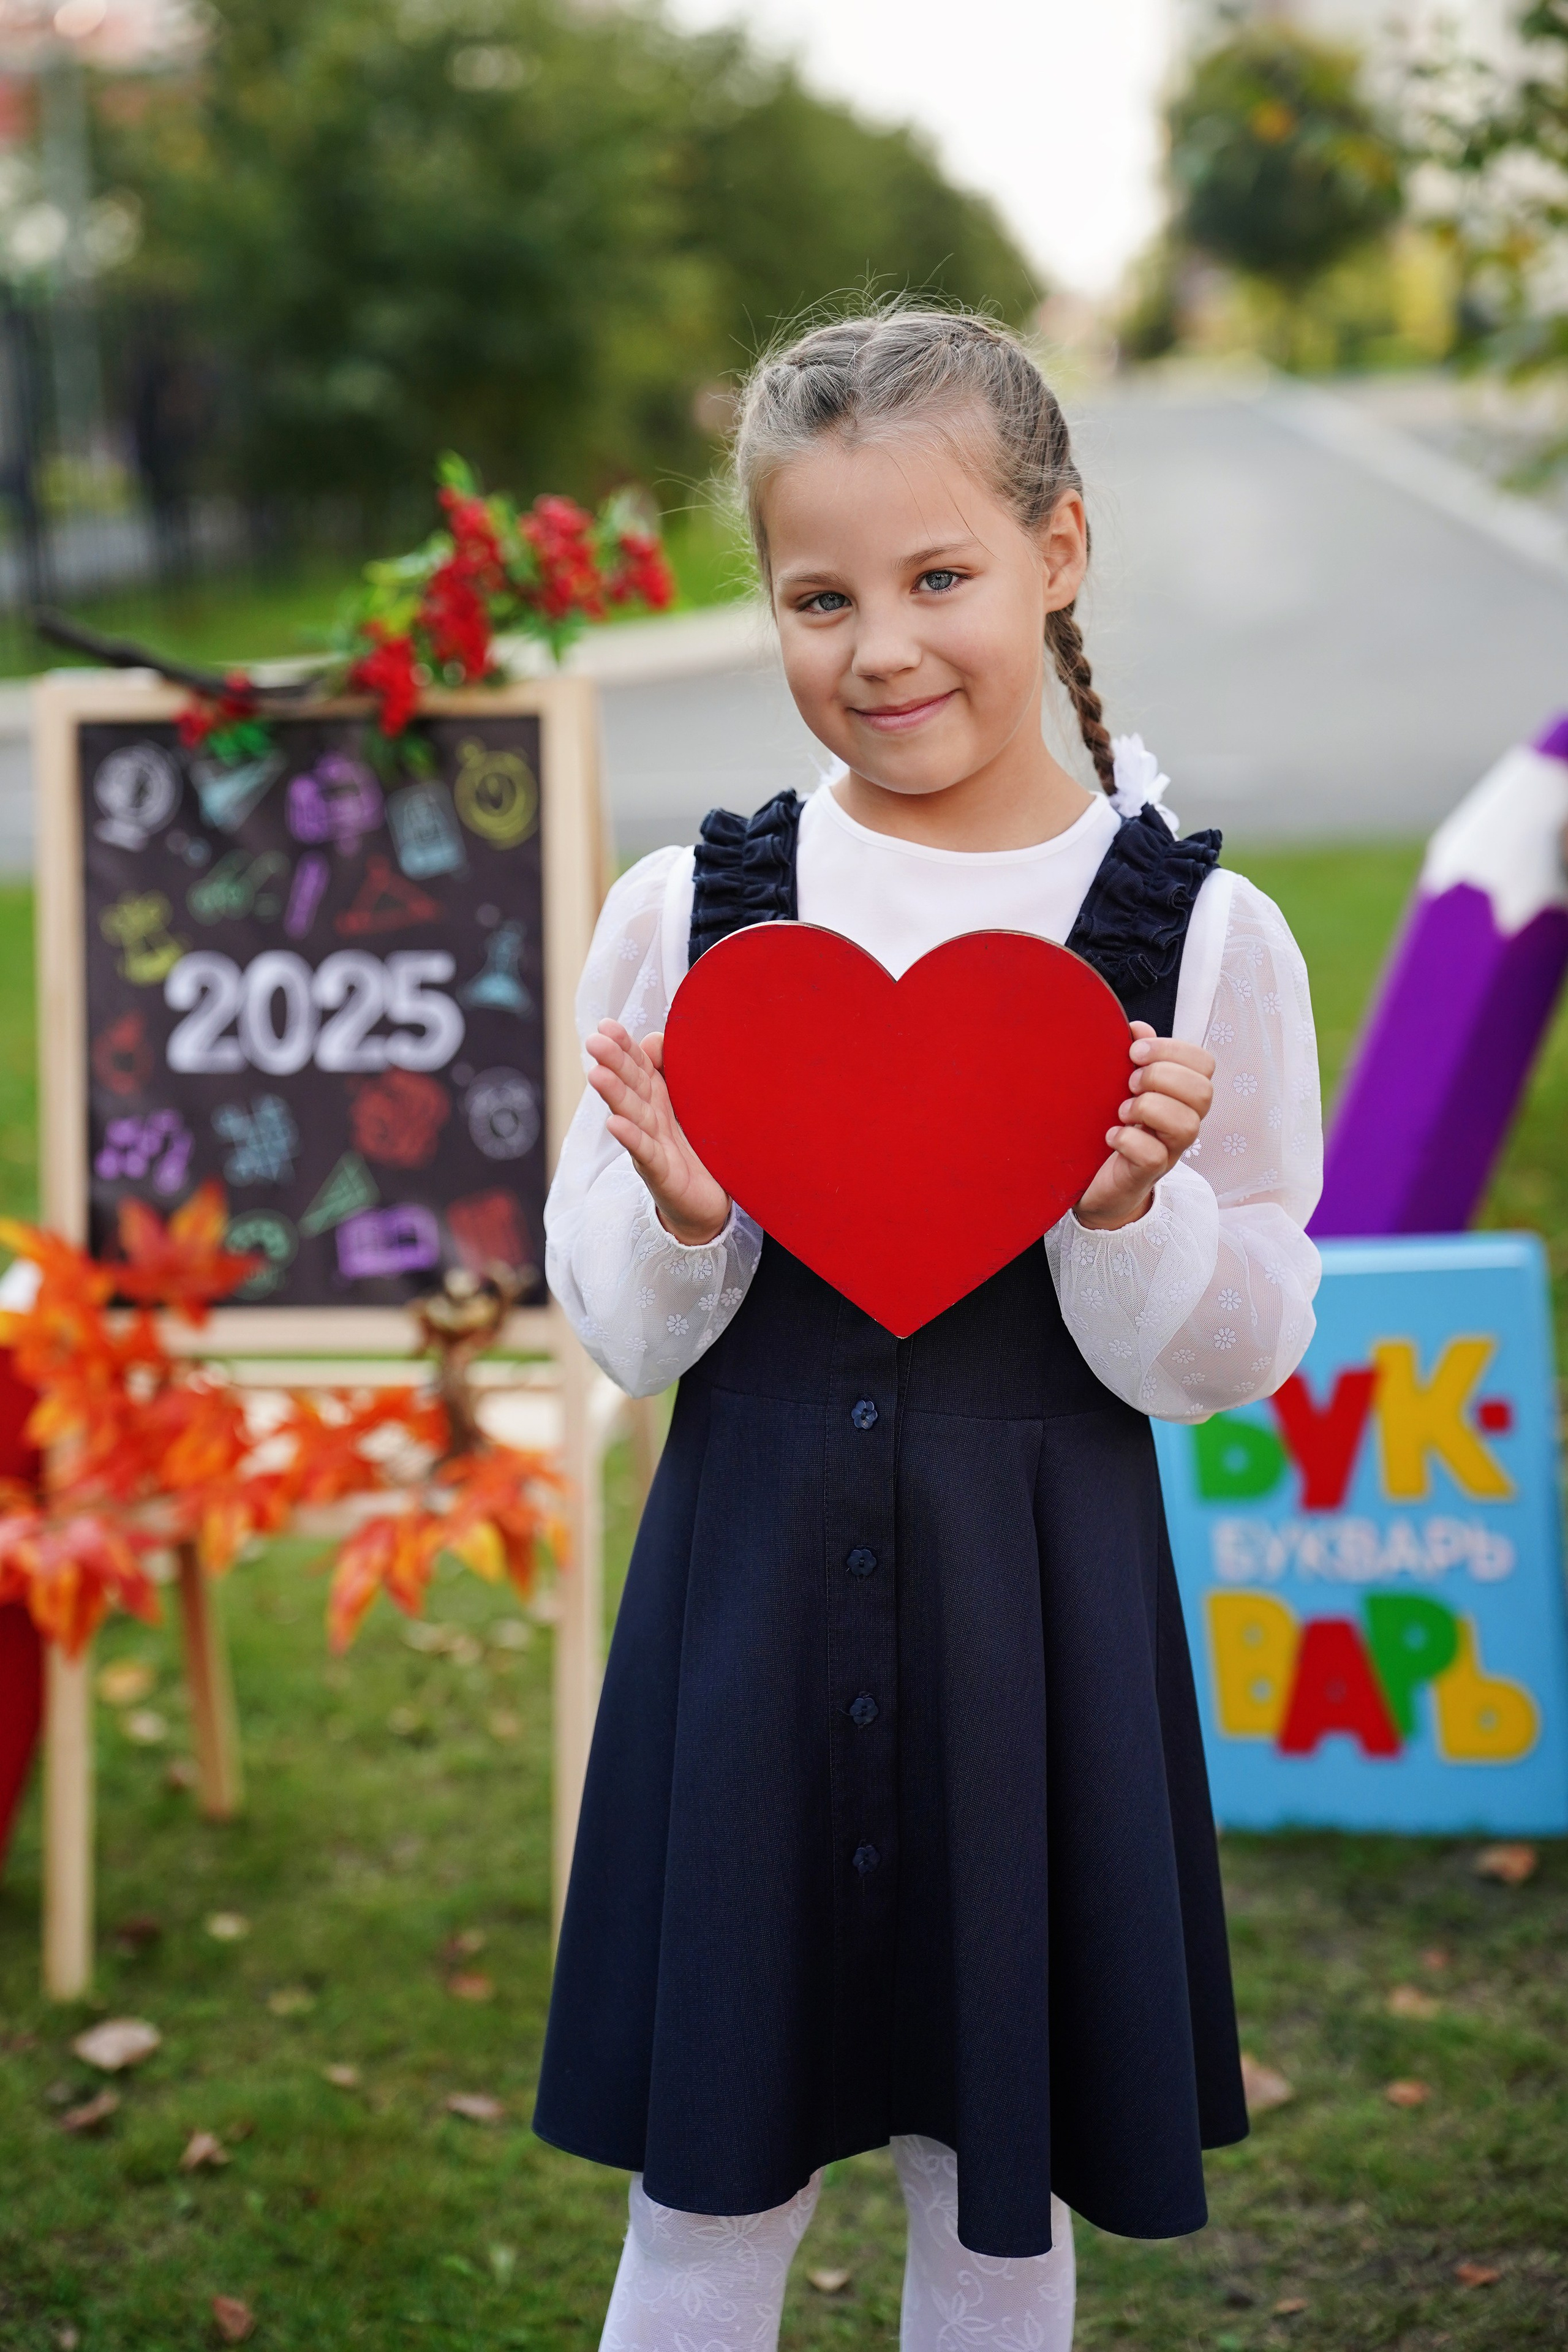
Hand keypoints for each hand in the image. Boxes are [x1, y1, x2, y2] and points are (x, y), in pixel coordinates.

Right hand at [585, 1020, 731, 1246]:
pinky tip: (614, 1124)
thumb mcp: (691, 1103)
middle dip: (612, 1063)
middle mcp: (650, 1119)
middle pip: (629, 1086)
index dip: (623, 1046)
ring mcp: (652, 1146)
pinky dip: (630, 1138)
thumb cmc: (697, 1149)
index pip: (637, 1066)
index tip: (606, 1025)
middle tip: (593, 1042)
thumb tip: (655, 1039)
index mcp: (658, 1098)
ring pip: (632, 1115)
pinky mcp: (661, 1173)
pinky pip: (645, 1153)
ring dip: (614, 1095)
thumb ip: (675, 1069)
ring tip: (597, 1074)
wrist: (708, 1204)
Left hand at [1074, 1022, 1214, 1232]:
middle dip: (1162, 1077)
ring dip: (1148, 1108)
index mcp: (1179, 1095)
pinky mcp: (1146, 1174)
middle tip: (1129, 1084)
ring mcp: (1169, 1150)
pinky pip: (1153, 1155)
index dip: (1173, 1050)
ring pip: (1186, 1125)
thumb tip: (1138, 1029)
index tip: (1134, 1052)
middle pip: (1202, 1092)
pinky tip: (1112, 1135)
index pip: (1204, 1063)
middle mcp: (1182, 1122)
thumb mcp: (1122, 1087)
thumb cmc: (1114, 1128)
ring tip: (1121, 1111)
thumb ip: (1134, 1057)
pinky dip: (1129, 1140)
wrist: (1095, 1183)